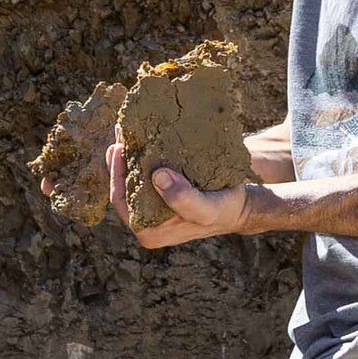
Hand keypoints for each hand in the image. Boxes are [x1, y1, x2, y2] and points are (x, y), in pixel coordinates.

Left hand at [109, 143, 251, 248]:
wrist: (241, 206)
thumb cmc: (223, 210)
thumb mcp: (206, 210)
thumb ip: (183, 200)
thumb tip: (157, 176)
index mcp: (149, 232)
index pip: (121, 201)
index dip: (116, 174)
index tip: (119, 148)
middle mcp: (147, 220)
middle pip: (124, 185)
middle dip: (121, 157)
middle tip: (121, 130)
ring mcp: (153, 205)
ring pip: (132, 176)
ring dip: (129, 151)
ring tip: (126, 127)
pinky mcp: (163, 191)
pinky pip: (145, 170)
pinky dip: (143, 152)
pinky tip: (142, 132)